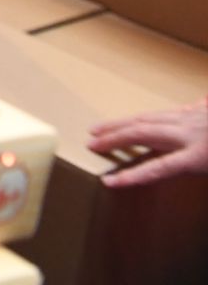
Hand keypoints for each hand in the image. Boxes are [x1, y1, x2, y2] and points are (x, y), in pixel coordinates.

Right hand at [89, 100, 207, 186]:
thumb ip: (200, 172)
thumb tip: (172, 170)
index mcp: (199, 156)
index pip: (158, 168)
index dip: (132, 176)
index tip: (108, 181)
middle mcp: (190, 133)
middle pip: (144, 133)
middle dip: (114, 137)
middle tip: (91, 143)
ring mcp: (194, 116)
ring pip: (150, 116)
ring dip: (124, 122)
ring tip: (104, 127)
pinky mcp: (202, 108)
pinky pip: (174, 110)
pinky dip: (157, 115)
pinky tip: (153, 117)